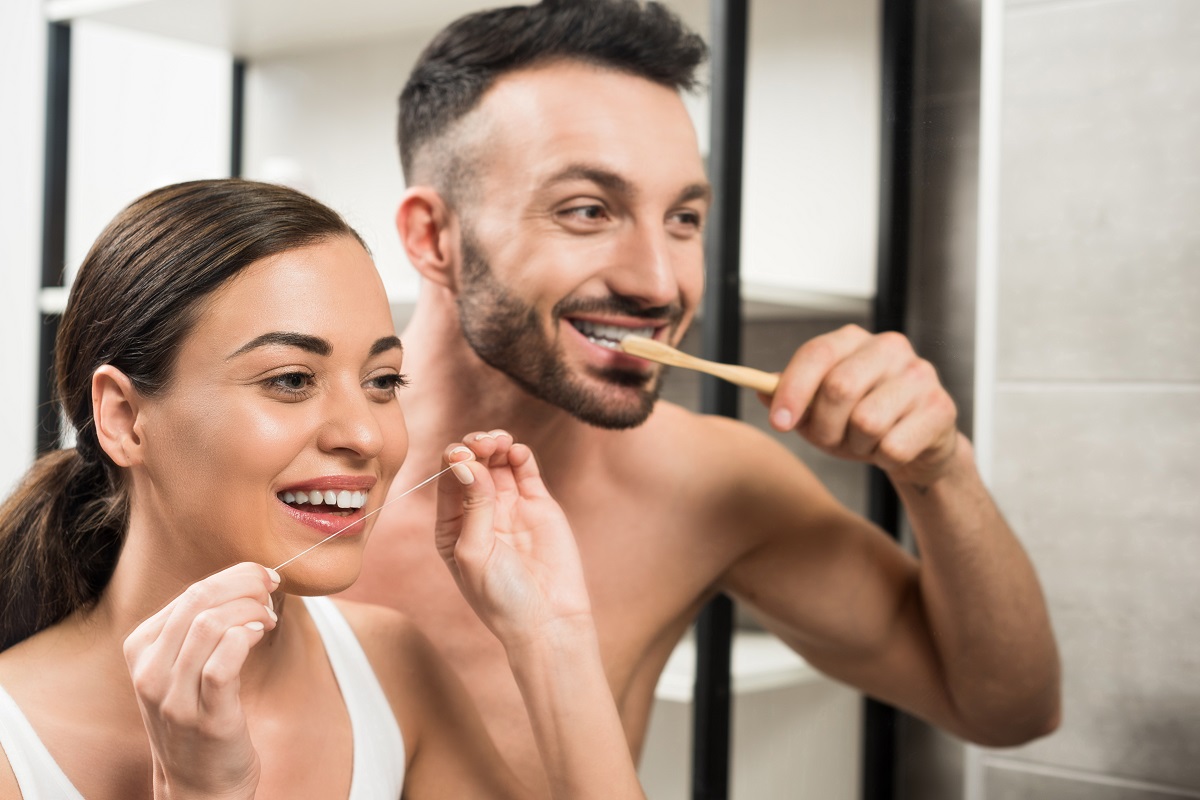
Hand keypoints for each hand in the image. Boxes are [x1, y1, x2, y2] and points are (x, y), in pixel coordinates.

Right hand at [123, 562, 278, 799]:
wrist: (197, 784)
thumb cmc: (197, 715)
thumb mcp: (182, 666)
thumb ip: (199, 625)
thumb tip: (246, 580)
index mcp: (140, 648)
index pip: (189, 593)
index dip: (233, 577)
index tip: (263, 578)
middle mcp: (149, 671)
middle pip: (199, 600)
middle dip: (245, 584)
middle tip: (272, 588)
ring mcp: (173, 697)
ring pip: (210, 624)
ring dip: (251, 609)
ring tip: (268, 619)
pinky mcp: (204, 717)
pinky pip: (223, 662)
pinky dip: (247, 637)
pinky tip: (261, 635)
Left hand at [434, 430, 591, 647]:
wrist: (548, 619)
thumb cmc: (501, 597)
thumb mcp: (474, 552)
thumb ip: (472, 505)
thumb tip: (465, 460)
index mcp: (452, 526)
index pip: (447, 480)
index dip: (452, 460)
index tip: (461, 453)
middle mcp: (478, 512)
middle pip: (471, 464)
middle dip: (474, 447)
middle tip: (482, 443)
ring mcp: (509, 506)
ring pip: (497, 461)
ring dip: (495, 444)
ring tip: (498, 442)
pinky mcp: (538, 504)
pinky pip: (525, 470)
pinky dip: (520, 455)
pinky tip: (516, 452)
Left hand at [766, 325, 959, 487]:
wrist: (917, 445)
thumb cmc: (862, 420)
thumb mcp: (819, 409)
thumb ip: (790, 396)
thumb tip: (761, 388)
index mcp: (853, 340)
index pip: (817, 354)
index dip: (793, 390)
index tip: (779, 422)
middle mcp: (889, 348)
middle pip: (839, 388)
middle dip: (824, 426)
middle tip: (829, 440)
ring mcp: (920, 375)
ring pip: (867, 422)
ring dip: (857, 445)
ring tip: (866, 442)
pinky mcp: (942, 407)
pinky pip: (894, 446)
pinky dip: (884, 458)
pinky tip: (892, 449)